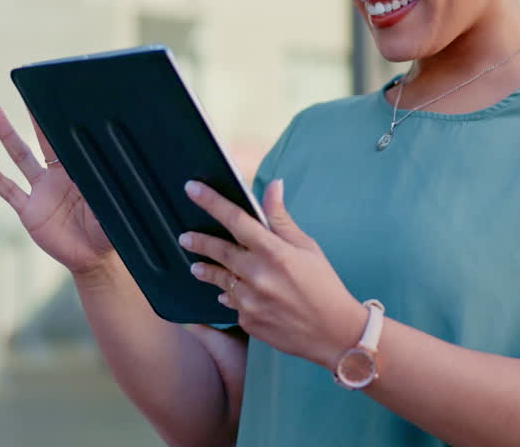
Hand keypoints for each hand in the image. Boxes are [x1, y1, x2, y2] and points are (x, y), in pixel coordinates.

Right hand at [0, 103, 115, 276]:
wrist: (94, 259)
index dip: (60, 120)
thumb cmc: (110, 231)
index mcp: (80, 171)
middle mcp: (58, 175)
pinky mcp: (29, 209)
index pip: (68, 140)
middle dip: (32, 115)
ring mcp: (41, 191)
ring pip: (20, 156)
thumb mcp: (114, 206)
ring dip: (6, 133)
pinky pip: (9, 190)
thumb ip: (112, 188)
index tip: (53, 94)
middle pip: (43, 138)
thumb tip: (122, 167)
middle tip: (25, 88)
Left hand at [178, 179, 368, 369]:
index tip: (192, 189)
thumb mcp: (307, 247)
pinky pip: (232, 304)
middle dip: (199, 241)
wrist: (335, 333)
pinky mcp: (248, 322)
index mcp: (275, 252)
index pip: (236, 220)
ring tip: (196, 266)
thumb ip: (281, 219)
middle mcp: (258, 276)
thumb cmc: (324, 285)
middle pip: (219, 251)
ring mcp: (250, 302)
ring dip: (207, 270)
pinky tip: (228, 292)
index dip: (212, 202)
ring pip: (221, 280)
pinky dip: (231, 295)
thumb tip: (273, 186)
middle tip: (185, 236)